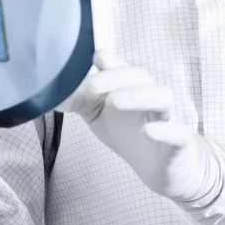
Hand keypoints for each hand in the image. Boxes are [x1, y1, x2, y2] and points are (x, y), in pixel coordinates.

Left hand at [60, 50, 219, 204]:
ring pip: (163, 96)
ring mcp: (165, 118)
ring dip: (139, 96)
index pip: (119, 63)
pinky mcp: (177, 144)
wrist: (161, 166)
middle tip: (94, 87)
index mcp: (126, 85)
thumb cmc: (126, 129)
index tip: (90, 59)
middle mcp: (147, 95)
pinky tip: (148, 132)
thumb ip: (75, 98)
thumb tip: (44, 90)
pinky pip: (179, 132)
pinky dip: (165, 130)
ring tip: (116, 102)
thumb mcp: (96, 112)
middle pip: (140, 74)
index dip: (106, 59)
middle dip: (116, 76)